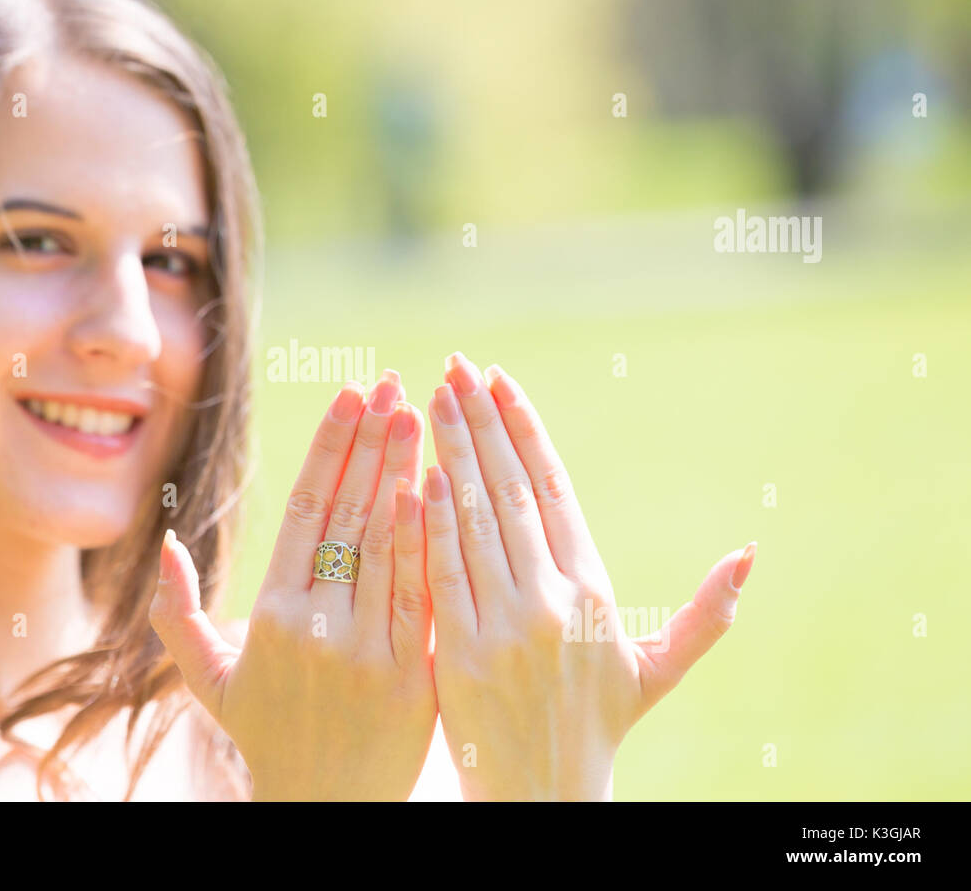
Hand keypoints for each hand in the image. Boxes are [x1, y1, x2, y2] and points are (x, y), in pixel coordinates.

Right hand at [149, 370, 437, 799]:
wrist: (328, 811)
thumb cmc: (269, 738)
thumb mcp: (211, 681)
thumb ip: (179, 613)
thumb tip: (167, 543)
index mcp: (271, 616)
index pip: (304, 510)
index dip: (329, 448)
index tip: (351, 395)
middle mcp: (317, 626)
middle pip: (348, 513)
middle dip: (371, 441)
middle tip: (393, 383)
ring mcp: (367, 651)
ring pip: (387, 543)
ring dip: (404, 471)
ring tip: (420, 414)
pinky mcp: (413, 676)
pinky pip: (421, 594)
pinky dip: (428, 538)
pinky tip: (439, 488)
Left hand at [421, 352, 756, 800]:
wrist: (547, 798)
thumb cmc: (597, 726)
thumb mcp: (654, 669)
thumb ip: (702, 614)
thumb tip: (749, 555)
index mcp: (592, 589)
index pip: (553, 486)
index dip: (523, 427)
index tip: (499, 380)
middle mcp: (553, 599)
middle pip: (510, 489)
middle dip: (478, 421)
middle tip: (455, 366)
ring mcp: (506, 626)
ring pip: (473, 519)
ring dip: (448, 452)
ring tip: (428, 399)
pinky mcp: (462, 655)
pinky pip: (441, 572)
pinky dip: (428, 519)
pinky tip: (413, 472)